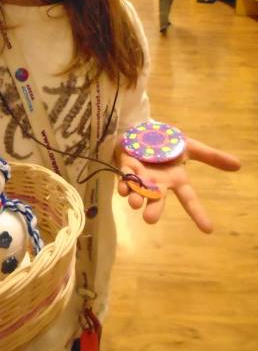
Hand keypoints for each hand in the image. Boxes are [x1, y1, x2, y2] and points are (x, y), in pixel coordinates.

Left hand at [116, 137, 240, 232]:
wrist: (145, 131)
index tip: (208, 229)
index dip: (198, 213)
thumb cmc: (167, 143)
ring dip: (135, 197)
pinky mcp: (126, 167)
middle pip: (157, 200)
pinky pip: (124, 177)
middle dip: (153, 210)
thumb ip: (211, 157)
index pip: (188, 198)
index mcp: (175, 180)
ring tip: (134, 203)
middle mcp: (158, 183)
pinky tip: (122, 188)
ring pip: (138, 191)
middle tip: (150, 219)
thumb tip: (239, 165)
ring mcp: (141, 177)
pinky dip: (123, 182)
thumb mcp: (190, 147)